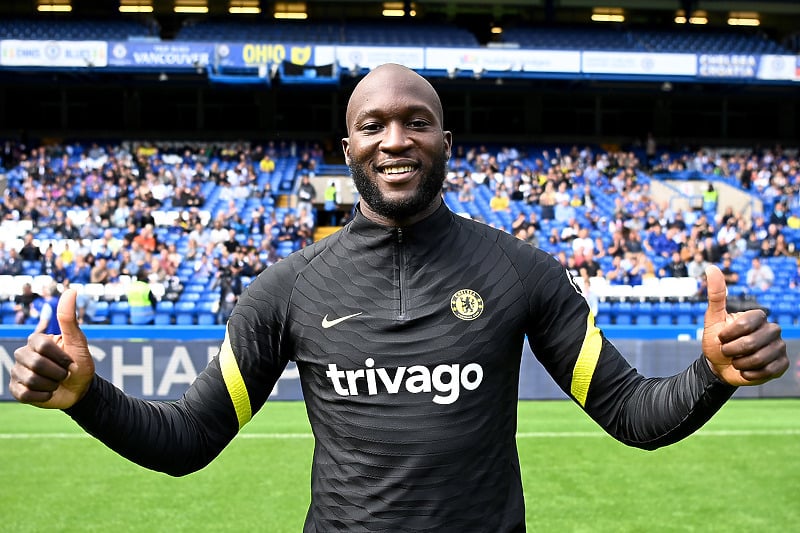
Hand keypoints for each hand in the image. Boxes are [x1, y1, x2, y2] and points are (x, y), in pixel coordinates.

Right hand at [9, 289, 94, 408]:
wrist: (80, 390)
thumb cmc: (80, 364)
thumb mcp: (78, 342)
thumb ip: (69, 319)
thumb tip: (71, 290)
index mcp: (37, 341)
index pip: (41, 345)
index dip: (59, 356)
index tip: (70, 361)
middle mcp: (23, 354)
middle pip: (34, 363)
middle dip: (57, 372)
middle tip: (64, 374)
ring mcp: (18, 372)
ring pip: (30, 379)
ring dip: (51, 385)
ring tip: (56, 383)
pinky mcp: (17, 389)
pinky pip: (24, 394)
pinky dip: (42, 396)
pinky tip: (48, 393)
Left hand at [701, 265, 787, 385]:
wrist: (719, 366)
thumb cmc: (715, 341)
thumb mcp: (713, 318)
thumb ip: (716, 295)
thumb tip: (711, 267)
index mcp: (758, 317)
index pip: (747, 323)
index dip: (729, 334)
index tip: (721, 337)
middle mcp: (772, 329)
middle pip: (752, 342)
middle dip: (732, 350)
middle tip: (727, 351)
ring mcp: (779, 347)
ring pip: (760, 358)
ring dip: (740, 363)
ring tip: (736, 361)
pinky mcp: (781, 364)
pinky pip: (768, 370)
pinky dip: (751, 374)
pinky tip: (746, 370)